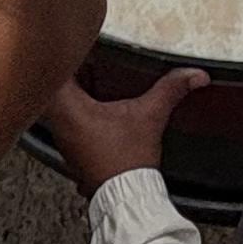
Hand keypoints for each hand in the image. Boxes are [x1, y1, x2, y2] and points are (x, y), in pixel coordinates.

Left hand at [46, 66, 205, 195]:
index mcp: (69, 110)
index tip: (70, 43)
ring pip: (56, 106)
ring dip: (70, 91)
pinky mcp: (73, 150)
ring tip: (88, 77)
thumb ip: (170, 90)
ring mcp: (64, 140)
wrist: (127, 199)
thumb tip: (193, 75)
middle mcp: (60, 125)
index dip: (58, 54)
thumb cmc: (128, 164)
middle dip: (66, 70)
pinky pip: (67, 121)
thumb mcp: (150, 117)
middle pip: (49, 86)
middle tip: (80, 57)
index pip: (50, 73)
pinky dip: (77, 110)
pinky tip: (96, 106)